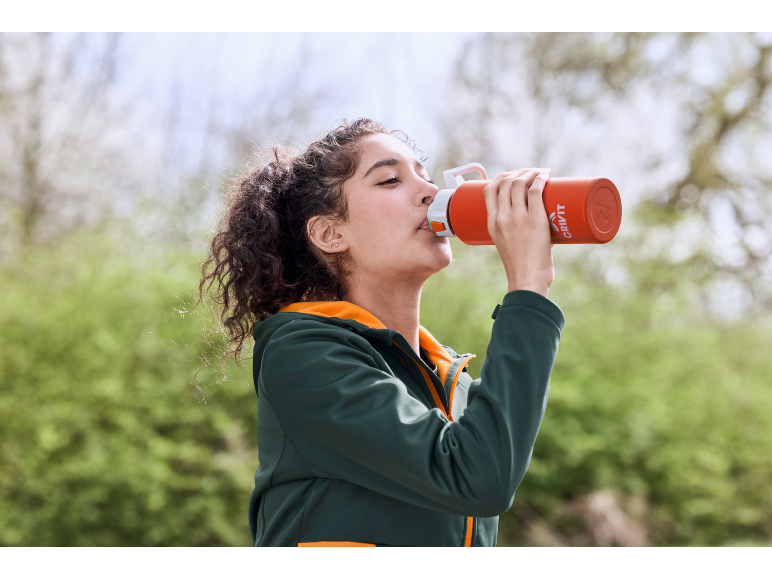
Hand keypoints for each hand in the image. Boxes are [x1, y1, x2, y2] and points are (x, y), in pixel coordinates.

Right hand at [483, 168, 554, 296]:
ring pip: (520, 183)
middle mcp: (502, 218)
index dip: (501, 177)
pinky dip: (540, 179)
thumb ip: (517, 231)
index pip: (489, 190)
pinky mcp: (535, 221)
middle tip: (532, 173)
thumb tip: (541, 221)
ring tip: (541, 172)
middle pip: (506, 182)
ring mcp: (518, 218)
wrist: (527, 281)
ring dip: (531, 172)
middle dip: (519, 172)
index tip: (512, 175)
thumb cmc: (521, 268)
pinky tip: (546, 176)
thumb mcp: (508, 245)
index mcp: (491, 224)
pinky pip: (535, 191)